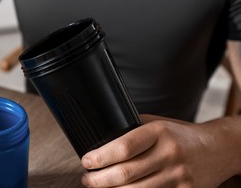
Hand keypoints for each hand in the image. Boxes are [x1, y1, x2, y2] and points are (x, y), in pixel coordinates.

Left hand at [81, 114, 238, 187]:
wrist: (217, 149)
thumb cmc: (181, 134)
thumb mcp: (158, 123)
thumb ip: (133, 129)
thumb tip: (103, 139)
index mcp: (160, 132)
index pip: (124, 147)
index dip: (101, 157)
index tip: (86, 161)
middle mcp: (169, 154)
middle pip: (126, 173)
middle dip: (99, 179)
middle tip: (86, 179)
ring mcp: (178, 176)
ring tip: (98, 186)